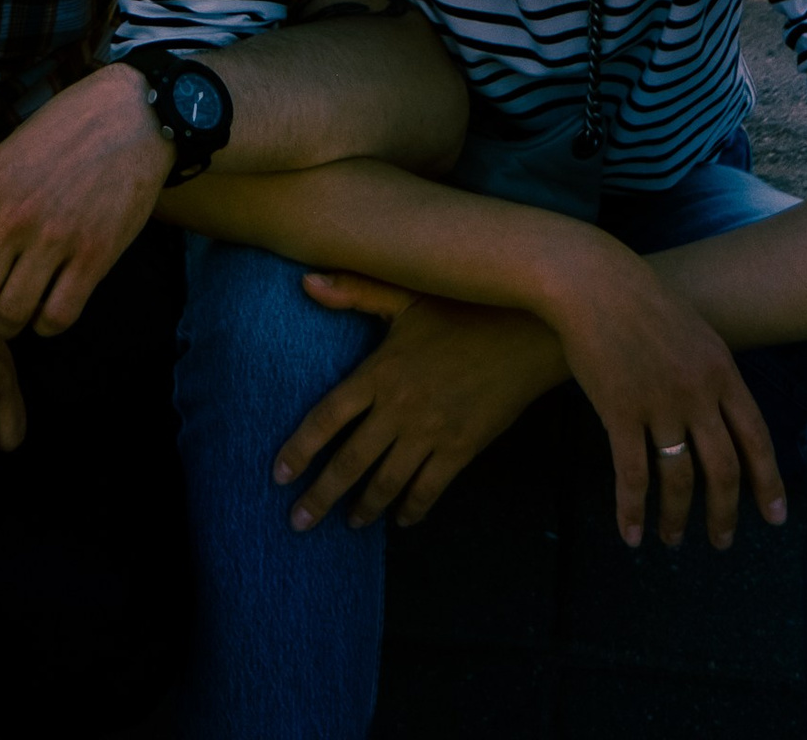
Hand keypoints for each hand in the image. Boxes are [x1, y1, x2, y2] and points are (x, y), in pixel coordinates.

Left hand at [0, 64, 171, 346]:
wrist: (129, 115)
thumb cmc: (58, 134)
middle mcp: (12, 217)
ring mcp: (54, 237)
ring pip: (12, 315)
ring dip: (6, 329)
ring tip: (9, 323)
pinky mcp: (95, 254)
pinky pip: (58, 315)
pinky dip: (46, 327)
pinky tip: (46, 313)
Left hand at [277, 275, 567, 531]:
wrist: (527, 329)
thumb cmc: (464, 304)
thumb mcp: (407, 293)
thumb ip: (355, 291)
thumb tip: (305, 282)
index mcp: (380, 370)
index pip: (327, 417)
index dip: (300, 449)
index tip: (279, 475)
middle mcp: (400, 406)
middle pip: (350, 461)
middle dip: (320, 495)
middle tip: (298, 521)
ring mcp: (432, 431)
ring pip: (387, 482)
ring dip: (365, 507)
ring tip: (348, 523)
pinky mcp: (462, 447)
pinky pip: (430, 488)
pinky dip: (413, 508)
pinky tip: (401, 520)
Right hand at [527, 232, 787, 551]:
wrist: (593, 280)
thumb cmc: (640, 300)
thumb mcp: (695, 330)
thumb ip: (713, 373)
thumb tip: (723, 416)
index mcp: (722, 371)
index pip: (756, 438)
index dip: (768, 482)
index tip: (775, 517)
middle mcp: (698, 392)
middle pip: (723, 469)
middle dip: (725, 513)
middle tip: (722, 542)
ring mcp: (660, 403)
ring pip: (679, 479)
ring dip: (676, 518)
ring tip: (673, 539)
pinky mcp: (621, 412)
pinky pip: (632, 475)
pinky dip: (633, 511)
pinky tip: (631, 534)